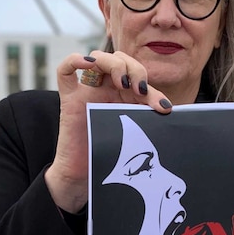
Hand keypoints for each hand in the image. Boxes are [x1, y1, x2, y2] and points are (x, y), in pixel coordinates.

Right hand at [45, 51, 172, 212]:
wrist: (88, 176)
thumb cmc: (113, 155)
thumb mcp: (136, 131)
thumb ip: (147, 116)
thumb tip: (168, 107)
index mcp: (124, 94)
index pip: (138, 75)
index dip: (152, 86)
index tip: (162, 107)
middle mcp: (106, 89)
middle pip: (120, 60)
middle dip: (135, 70)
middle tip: (140, 90)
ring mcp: (87, 91)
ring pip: (97, 58)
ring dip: (114, 64)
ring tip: (123, 82)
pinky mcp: (69, 99)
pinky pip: (65, 70)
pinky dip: (76, 60)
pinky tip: (89, 63)